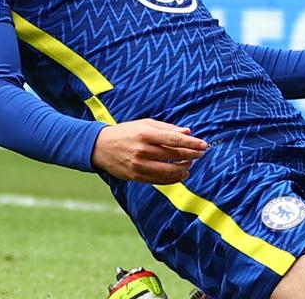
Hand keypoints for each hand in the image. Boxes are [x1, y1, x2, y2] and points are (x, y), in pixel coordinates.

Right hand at [91, 119, 208, 183]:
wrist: (100, 147)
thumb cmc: (126, 132)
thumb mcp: (145, 124)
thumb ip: (167, 128)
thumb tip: (188, 131)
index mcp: (146, 133)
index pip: (175, 139)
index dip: (192, 143)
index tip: (203, 145)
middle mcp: (142, 150)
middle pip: (174, 155)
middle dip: (191, 155)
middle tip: (200, 154)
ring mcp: (139, 165)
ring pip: (169, 170)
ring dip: (184, 168)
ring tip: (190, 164)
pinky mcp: (136, 177)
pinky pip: (160, 180)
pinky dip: (173, 178)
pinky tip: (181, 174)